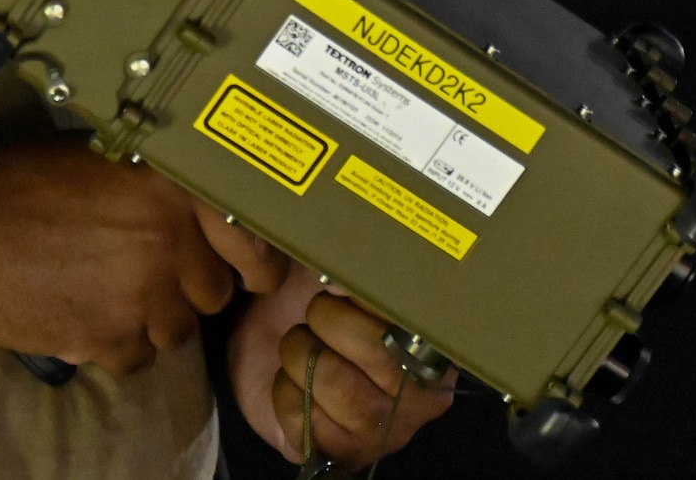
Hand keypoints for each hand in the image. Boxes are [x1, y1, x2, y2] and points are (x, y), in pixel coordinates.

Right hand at [0, 140, 284, 374]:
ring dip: (149, 319)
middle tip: (144, 272)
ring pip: (176, 331)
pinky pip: (134, 359)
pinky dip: (112, 345)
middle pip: (213, 292)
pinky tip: (82, 313)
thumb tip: (205, 214)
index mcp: (174, 185)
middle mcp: (169, 237)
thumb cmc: (20, 183)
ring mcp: (142, 291)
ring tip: (104, 289)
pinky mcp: (109, 336)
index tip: (257, 275)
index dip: (256, 262)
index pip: (251, 238)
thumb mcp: (104, 160)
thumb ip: (161, 188)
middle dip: (185, 289)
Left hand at [229, 259, 455, 470]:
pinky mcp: (342, 453)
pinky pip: (309, 427)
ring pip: (342, 391)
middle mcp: (420, 392)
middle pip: (380, 355)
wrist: (265, 335)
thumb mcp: (336, 263)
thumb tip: (365, 242)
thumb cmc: (309, 294)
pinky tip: (289, 382)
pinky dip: (284, 396)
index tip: (337, 283)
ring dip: (301, 359)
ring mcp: (385, 429)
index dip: (367, 299)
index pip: (414, 318)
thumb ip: (359, 256)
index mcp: (430, 338)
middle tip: (313, 315)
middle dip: (327, 323)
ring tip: (298, 347)